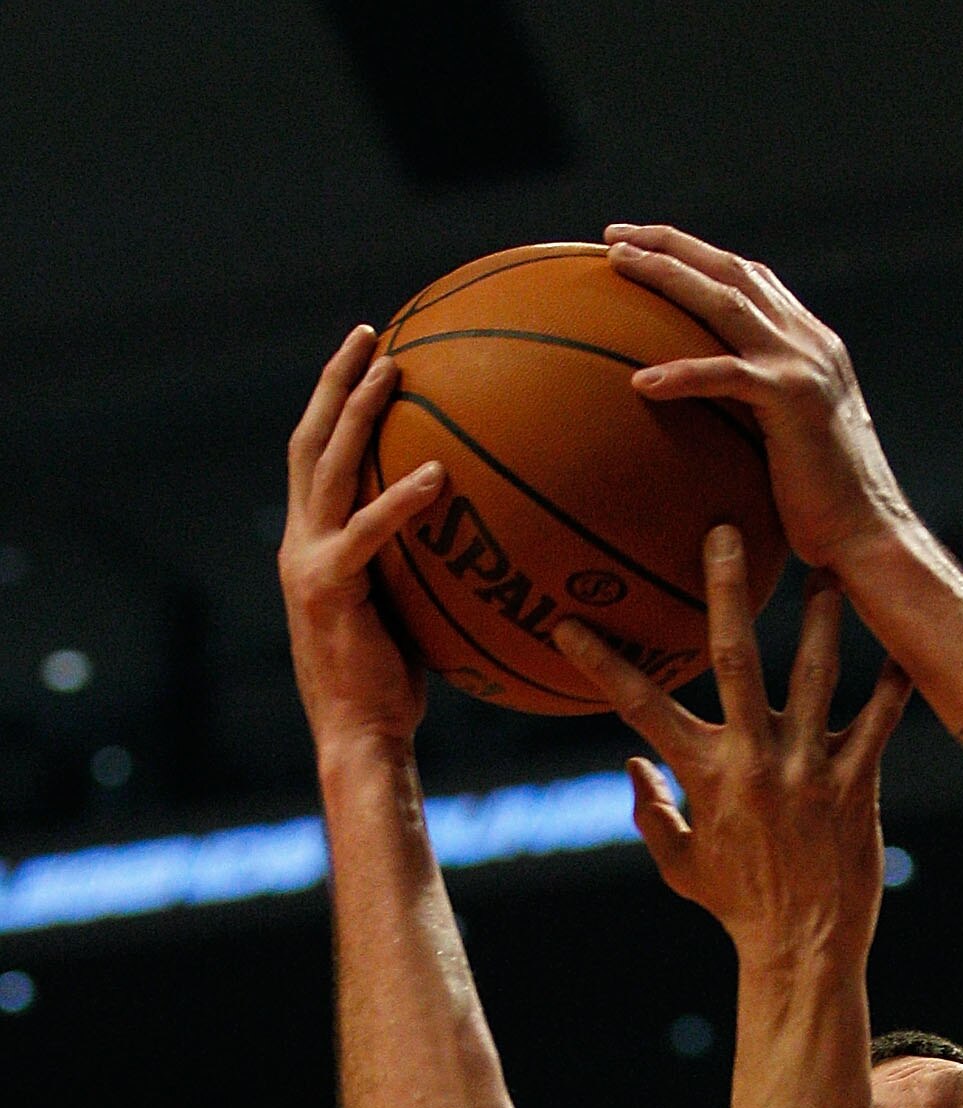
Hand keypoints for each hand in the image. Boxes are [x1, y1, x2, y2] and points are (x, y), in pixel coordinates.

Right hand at [280, 327, 443, 757]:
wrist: (361, 737)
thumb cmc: (394, 689)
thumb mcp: (408, 613)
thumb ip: (421, 567)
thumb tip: (479, 538)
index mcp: (314, 544)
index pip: (318, 457)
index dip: (335, 405)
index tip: (364, 358)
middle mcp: (301, 543)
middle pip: (311, 441)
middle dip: (337, 383)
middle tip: (369, 334)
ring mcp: (309, 563)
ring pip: (329, 467)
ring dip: (360, 412)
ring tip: (394, 368)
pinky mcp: (330, 590)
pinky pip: (369, 533)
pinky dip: (401, 501)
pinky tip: (437, 473)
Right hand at [555, 530, 908, 971]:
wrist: (802, 951)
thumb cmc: (738, 907)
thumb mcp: (680, 866)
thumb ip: (652, 812)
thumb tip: (631, 767)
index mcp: (703, 774)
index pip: (638, 706)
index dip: (598, 662)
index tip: (565, 621)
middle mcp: (753, 761)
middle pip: (733, 660)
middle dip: (726, 592)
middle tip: (725, 532)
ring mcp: (806, 769)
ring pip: (815, 675)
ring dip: (822, 618)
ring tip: (830, 567)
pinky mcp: (853, 783)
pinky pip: (878, 723)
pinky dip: (892, 685)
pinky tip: (904, 646)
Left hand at [604, 226, 908, 574]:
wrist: (868, 535)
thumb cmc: (824, 507)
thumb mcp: (793, 441)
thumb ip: (762, 410)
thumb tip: (710, 420)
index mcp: (810, 344)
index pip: (750, 278)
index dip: (698, 255)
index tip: (647, 245)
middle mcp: (809, 341)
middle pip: (732, 270)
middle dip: (670, 244)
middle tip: (615, 237)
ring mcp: (803, 365)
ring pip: (725, 300)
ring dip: (667, 274)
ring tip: (617, 264)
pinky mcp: (793, 401)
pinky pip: (725, 376)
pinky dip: (682, 375)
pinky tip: (641, 382)